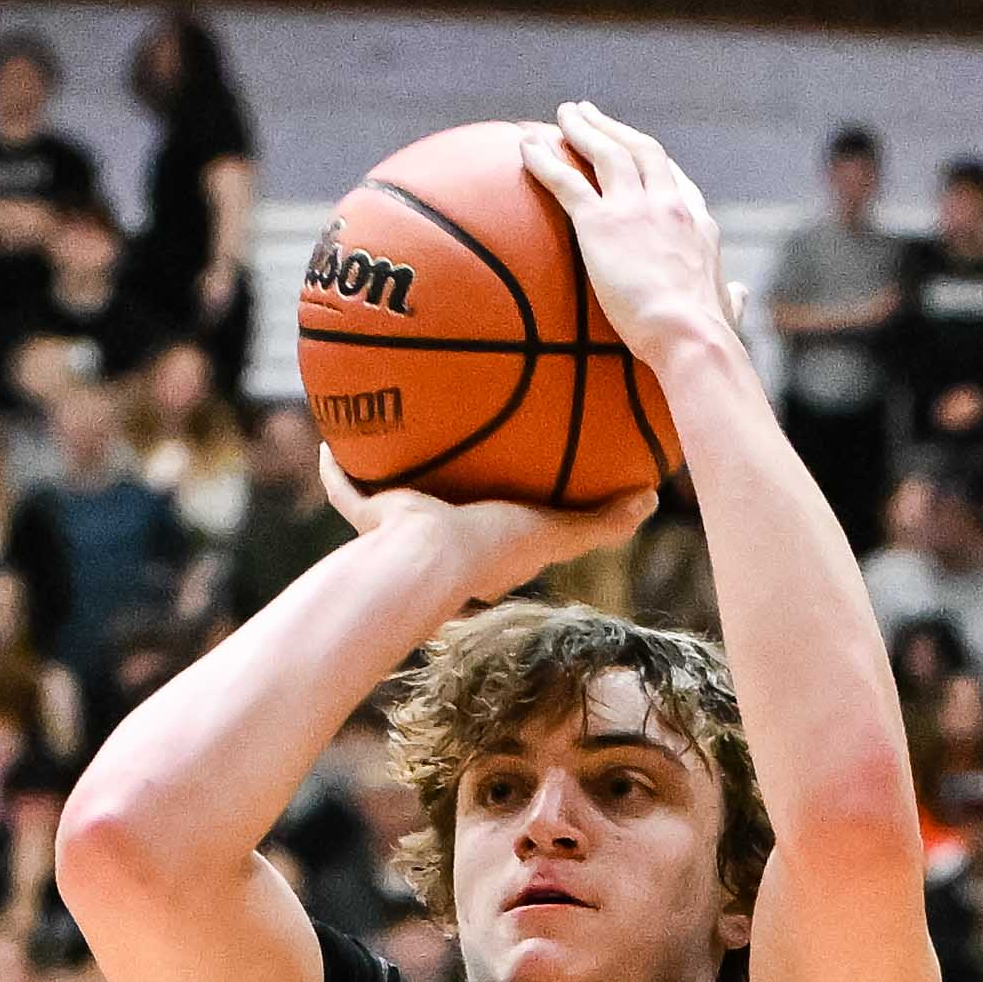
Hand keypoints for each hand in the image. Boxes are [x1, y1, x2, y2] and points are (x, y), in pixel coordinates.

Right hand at [310, 456, 637, 603]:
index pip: (503, 517)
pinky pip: (347, 488)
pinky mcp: (369, 518)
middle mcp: (443, 536)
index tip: (516, 465)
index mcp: (487, 543)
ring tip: (386, 421)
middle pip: (447, 499)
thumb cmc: (493, 547)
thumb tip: (652, 498)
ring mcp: (401, 529)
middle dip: (448, 475)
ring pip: (391, 494)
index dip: (509, 495)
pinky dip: (336, 467)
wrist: (429, 560)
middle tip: (453, 434)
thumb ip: (603, 520)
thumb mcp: (557, 531)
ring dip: (387, 467)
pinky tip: (330, 432)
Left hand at [524, 107, 738, 383]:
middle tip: (589, 113)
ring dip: (582, 128)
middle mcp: (669, 206)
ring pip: (605, 153)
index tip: (635, 149)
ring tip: (563, 115)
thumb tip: (739, 295)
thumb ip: (731, 298)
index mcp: (698, 225)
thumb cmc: (709, 336)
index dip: (652, 161)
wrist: (691, 337)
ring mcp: (635, 210)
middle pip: (640, 150)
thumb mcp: (729, 310)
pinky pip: (567, 182)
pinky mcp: (601, 224)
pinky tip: (526, 147)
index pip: (674, 180)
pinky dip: (545, 161)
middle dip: (613, 128)